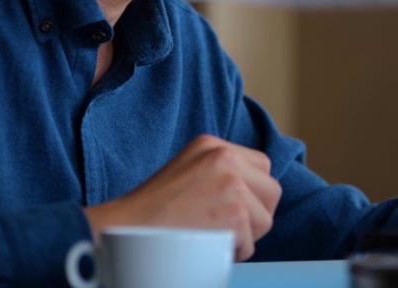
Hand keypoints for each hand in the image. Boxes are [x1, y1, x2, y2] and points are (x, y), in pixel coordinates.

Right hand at [82, 135, 280, 260]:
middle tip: (229, 226)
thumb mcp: (187, 169)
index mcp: (213, 144)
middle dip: (257, 214)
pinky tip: (207, 245)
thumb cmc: (151, 208)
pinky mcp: (235, 214)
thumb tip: (254, 190)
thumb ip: (218, 170)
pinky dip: (232, 253)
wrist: (125, 229)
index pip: (262, 165)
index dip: (253, 192)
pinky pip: (251, 243)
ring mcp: (232, 184)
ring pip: (265, 219)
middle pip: (271, 190)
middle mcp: (225, 157)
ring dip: (245, 235)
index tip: (235, 207)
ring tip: (213, 235)